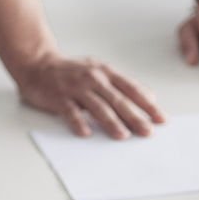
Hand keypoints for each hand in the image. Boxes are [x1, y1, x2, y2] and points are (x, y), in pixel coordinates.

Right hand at [15, 53, 165, 139]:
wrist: (37, 63)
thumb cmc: (71, 71)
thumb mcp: (100, 71)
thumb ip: (123, 85)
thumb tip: (149, 96)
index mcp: (105, 73)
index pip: (131, 90)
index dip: (147, 104)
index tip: (161, 119)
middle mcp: (93, 79)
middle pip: (118, 100)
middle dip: (134, 117)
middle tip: (147, 132)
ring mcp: (75, 88)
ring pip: (97, 106)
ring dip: (110, 121)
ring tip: (123, 136)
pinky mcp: (58, 97)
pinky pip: (70, 111)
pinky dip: (78, 122)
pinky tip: (85, 133)